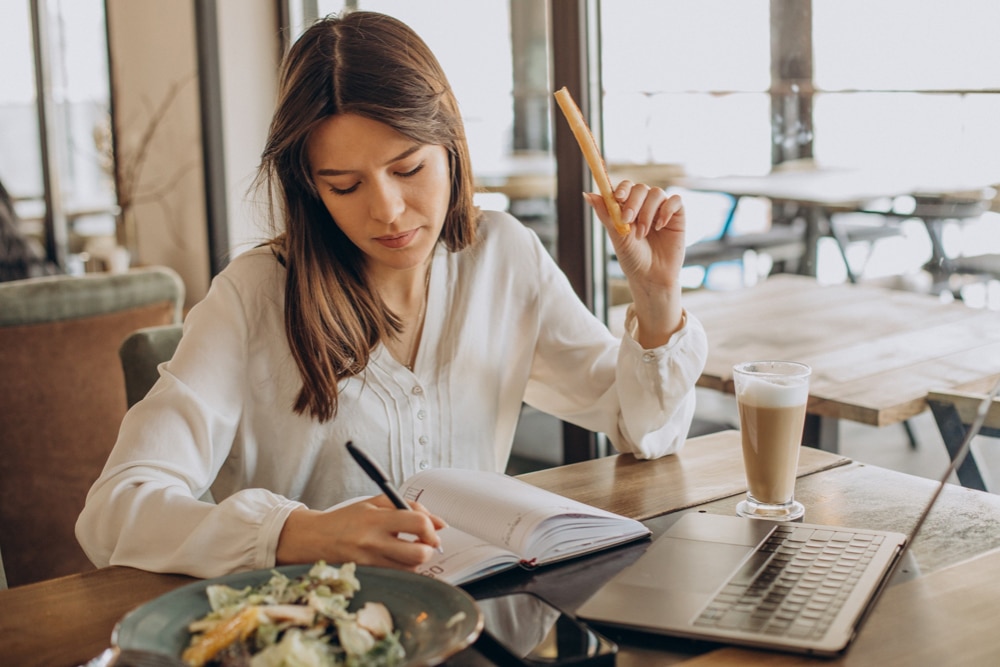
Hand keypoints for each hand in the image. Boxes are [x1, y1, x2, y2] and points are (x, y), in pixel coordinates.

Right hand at [275, 494, 446, 569]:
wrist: (314, 539)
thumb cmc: (347, 519)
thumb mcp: (374, 503)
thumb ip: (408, 507)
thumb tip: (439, 522)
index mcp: (377, 519)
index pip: (418, 524)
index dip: (432, 528)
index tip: (433, 529)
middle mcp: (374, 543)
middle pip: (420, 553)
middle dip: (429, 548)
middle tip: (425, 543)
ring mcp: (371, 563)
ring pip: (411, 569)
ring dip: (417, 560)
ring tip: (408, 550)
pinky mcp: (368, 576)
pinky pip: (398, 576)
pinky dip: (404, 569)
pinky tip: (396, 559)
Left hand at [586, 181, 685, 346]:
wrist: (651, 276)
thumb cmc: (633, 258)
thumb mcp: (617, 236)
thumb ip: (606, 214)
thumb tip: (587, 194)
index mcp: (628, 207)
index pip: (625, 188)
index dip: (622, 189)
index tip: (617, 198)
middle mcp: (645, 205)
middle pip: (640, 188)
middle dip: (633, 202)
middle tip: (628, 220)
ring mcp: (661, 209)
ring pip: (656, 193)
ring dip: (648, 212)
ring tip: (643, 233)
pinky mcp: (677, 216)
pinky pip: (675, 200)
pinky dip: (667, 210)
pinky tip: (660, 226)